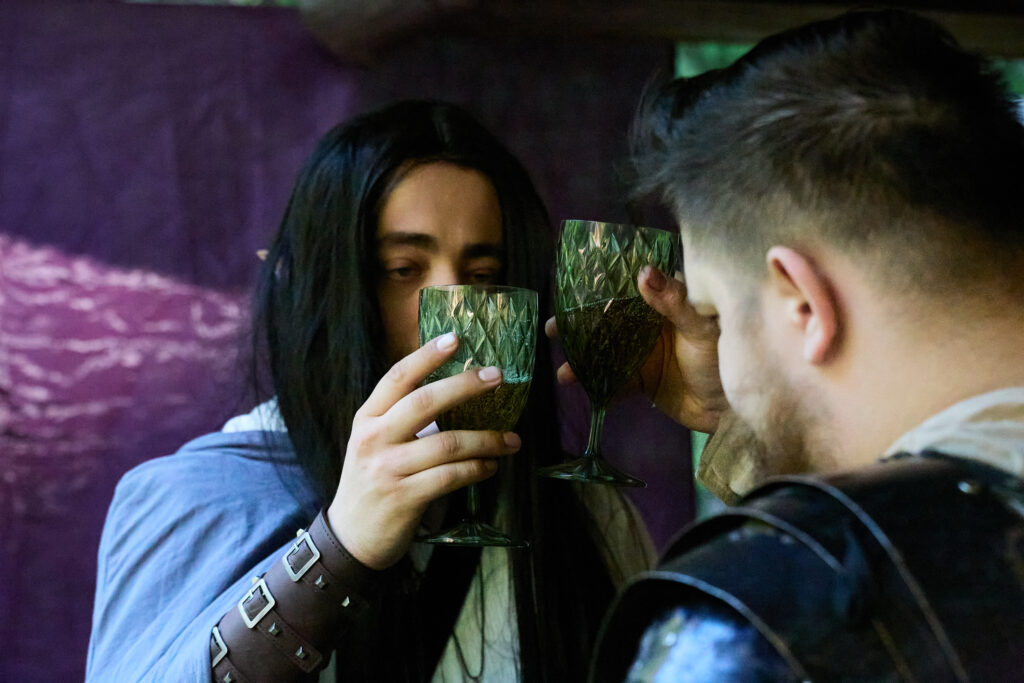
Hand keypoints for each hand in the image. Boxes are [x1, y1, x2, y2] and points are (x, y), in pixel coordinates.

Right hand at [326, 333, 520, 569]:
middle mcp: (374, 439)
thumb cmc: (371, 482)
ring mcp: (388, 469)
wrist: (350, 537)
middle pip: (425, 402)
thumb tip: (456, 391)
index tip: (455, 339)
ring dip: (487, 439)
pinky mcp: (404, 498)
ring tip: (512, 440)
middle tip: (498, 377)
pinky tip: (491, 466)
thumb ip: (402, 419)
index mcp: (366, 419)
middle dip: (466, 386)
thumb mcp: (374, 443)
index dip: (427, 356)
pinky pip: (450, 476)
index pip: (397, 378)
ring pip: (447, 443)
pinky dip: (477, 469)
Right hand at [546, 266, 726, 432]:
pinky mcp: (641, 381)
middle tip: (550, 329)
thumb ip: (672, 300)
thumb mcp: (700, 326)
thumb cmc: (724, 358)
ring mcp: (643, 354)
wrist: (731, 409)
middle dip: (576, 326)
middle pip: (606, 321)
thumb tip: (642, 271)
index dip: (595, 289)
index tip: (568, 291)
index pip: (624, 289)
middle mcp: (649, 325)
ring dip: (581, 360)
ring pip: (604, 352)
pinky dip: (597, 387)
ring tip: (564, 374)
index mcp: (663, 303)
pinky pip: (612, 382)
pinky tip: (583, 392)